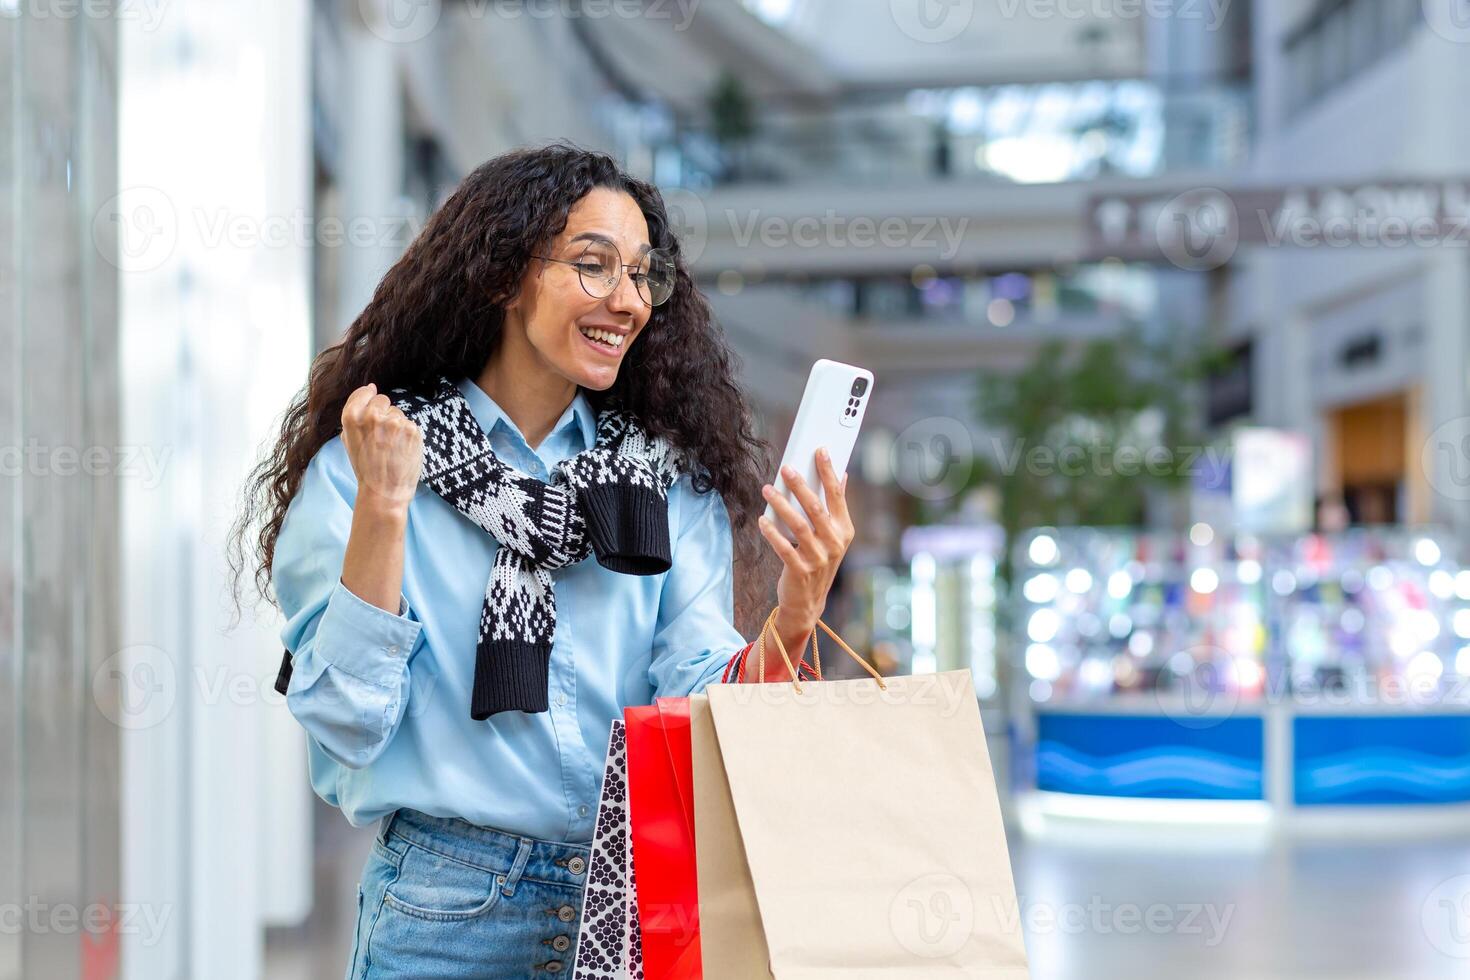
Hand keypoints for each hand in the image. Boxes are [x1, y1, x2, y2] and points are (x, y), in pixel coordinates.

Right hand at [341, 383, 422, 512]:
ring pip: (398, 413)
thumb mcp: (349, 440)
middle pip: (383, 400)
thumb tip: (369, 388)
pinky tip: (402, 450)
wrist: (384, 492)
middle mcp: (372, 416)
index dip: (369, 400)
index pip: (364, 392)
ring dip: (397, 426)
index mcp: (352, 417)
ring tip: (392, 447)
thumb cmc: (366, 468)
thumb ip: (355, 414)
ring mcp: (394, 422)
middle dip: (384, 414)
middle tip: (382, 437)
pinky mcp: (411, 430)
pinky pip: (410, 424)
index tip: (373, 411)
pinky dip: (408, 435)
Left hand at [758, 448, 854, 644]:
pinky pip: (783, 547)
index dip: (829, 472)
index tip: (819, 451)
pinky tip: (761, 520)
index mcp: (844, 530)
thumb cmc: (818, 561)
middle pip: (816, 508)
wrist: (808, 601)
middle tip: (786, 469)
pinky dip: (772, 532)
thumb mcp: (833, 536)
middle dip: (800, 486)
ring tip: (767, 489)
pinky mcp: (800, 570)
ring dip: (781, 505)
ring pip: (798, 525)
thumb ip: (836, 507)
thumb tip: (843, 475)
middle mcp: (834, 543)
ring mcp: (818, 558)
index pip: (837, 496)